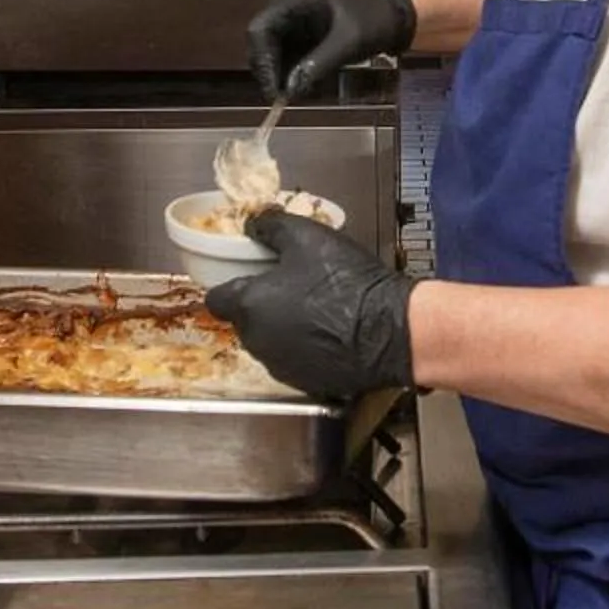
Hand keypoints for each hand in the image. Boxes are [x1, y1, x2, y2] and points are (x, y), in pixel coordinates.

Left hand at [204, 212, 418, 401]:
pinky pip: (295, 361)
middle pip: (244, 321)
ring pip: (269, 342)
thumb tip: (254, 225)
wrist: (392, 330)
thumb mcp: (309, 238)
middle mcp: (258, 341)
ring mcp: (281, 366)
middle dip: (260, 305)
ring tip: (315, 309)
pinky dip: (304, 348)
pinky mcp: (306, 382)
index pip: (216, 299)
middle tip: (290, 286)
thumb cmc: (349, 283)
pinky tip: (330, 332)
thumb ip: (271, 227)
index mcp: (250, 306)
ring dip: (282, 328)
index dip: (229, 284)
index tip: (247, 275)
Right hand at [244, 0, 416, 98]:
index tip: (272, 89)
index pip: (260, 30)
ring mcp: (291, 22)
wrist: (393, 15)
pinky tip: (302, 87)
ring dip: (281, 77)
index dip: (262, 62)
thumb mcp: (348, 41)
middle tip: (282, 98)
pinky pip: (287, 58)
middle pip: (262, 44)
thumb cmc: (374, 16)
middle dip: (271, 72)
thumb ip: (318, 64)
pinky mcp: (300, 36)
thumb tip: (292, 88)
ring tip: (295, 94)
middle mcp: (285, 9)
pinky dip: (291, 75)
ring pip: (272, 55)